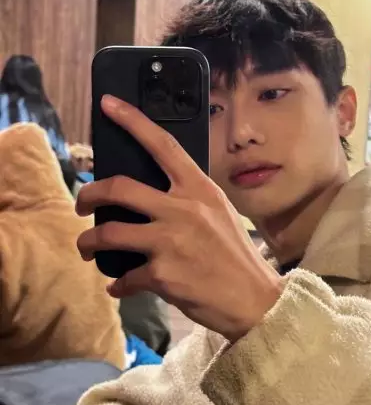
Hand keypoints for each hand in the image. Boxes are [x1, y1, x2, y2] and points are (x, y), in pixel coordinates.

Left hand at [76, 95, 282, 341]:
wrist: (254, 300)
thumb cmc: (236, 257)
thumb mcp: (220, 214)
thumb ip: (190, 200)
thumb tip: (153, 198)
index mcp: (200, 189)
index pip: (163, 145)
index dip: (132, 120)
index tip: (108, 104)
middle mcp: (183, 209)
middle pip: (118, 188)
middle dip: (89, 194)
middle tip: (82, 204)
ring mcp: (169, 242)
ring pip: (108, 234)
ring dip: (88, 242)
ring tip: (87, 248)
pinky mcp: (161, 275)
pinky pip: (124, 277)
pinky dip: (117, 284)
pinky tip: (119, 287)